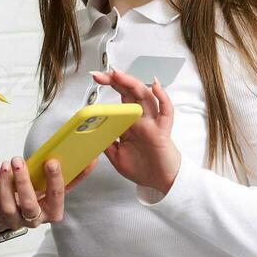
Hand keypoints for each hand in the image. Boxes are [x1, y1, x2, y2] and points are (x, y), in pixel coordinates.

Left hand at [0, 154, 98, 235]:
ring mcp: (16, 220)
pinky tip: (0, 168)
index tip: (52, 162)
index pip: (56, 197)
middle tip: (18, 160)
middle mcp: (35, 219)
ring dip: (6, 182)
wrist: (14, 212)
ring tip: (7, 163)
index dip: (55, 180)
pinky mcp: (0, 215)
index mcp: (53, 211)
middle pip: (30, 205)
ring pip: (9, 205)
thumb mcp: (53, 190)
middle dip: (24, 182)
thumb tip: (90, 159)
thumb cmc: (37, 196)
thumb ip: (69, 177)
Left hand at [91, 69, 180, 194]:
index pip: (120, 97)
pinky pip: (166, 111)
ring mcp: (152, 123)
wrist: (160, 182)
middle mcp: (141, 118)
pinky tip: (155, 86)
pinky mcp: (163, 131)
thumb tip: (90, 132)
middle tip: (101, 74)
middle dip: (116, 80)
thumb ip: (106, 142)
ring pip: (145, 97)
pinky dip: (162, 97)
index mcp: (129, 122)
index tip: (95, 77)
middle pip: (130, 92)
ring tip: (119, 75)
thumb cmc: (142, 167)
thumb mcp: (116, 155)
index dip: (110, 85)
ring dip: (132, 84)